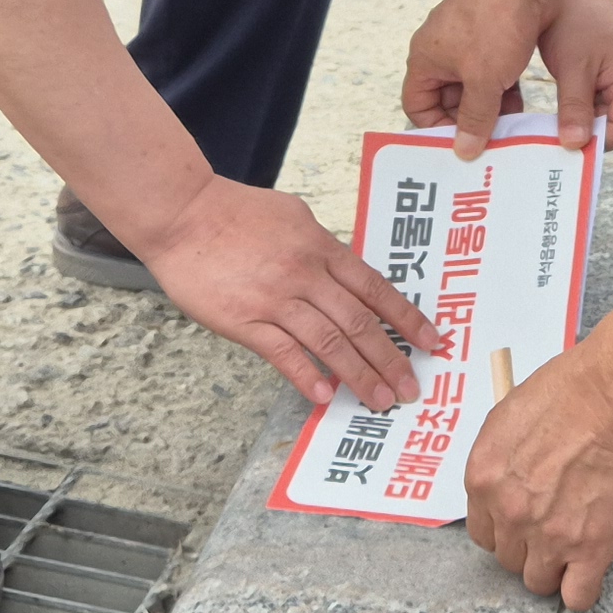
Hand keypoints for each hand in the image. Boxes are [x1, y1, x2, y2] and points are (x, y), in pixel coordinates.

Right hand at [125, 178, 442, 409]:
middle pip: (359, 322)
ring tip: (379, 401)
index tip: (431, 342)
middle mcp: (305, 274)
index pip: (374, 288)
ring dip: (359, 375)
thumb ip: (321, 248)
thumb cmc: (234, 212)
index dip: (406, 318)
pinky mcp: (243, 320)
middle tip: (411, 389)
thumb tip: (347, 276)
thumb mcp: (293, 217)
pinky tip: (326, 396)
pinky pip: (282, 353)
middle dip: (390, 359)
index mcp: (321, 247)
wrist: (182, 212)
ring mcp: (275, 299)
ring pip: (329, 342)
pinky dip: (306, 376)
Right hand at [405, 0, 563, 159]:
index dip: (435, 127)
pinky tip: (523, 104)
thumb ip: (474, 118)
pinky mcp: (493, 32)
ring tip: (510, 129)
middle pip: (447, 97)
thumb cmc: (496, 23)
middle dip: (468, 120)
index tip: (462, 145)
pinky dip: (504, 88)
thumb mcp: (485, 80)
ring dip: (490, 107)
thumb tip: (463, 150)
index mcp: (426, 57)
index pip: (417, 105)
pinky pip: (491, 70)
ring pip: (473, 85)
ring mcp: (468, 38)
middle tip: (490, 145)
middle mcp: (441, 47)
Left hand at [463, 340, 612, 610]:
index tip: (521, 524)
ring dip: (553, 568)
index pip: (482, 532)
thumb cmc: (571, 391)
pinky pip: (576, 596)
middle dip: (528, 547)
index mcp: (484, 479)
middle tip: (552, 528)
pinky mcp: (589, 548)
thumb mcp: (511, 415)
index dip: (504, 530)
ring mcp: (548, 535)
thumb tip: (509, 477)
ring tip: (573, 549)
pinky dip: (581, 590)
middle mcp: (509, 512)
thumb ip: (503, 458)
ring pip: (537, 581)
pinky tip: (589, 570)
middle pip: (508, 558)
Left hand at [532, 0, 612, 156]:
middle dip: (582, 135)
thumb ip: (574, 110)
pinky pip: (596, 107)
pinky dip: (576, 112)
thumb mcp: (572, 68)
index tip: (556, 149)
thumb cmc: (574, 17)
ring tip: (545, 129)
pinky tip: (553, 112)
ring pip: (602, 121)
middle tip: (546, 144)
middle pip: (612, 130)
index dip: (590, 144)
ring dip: (576, 123)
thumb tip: (572, 147)